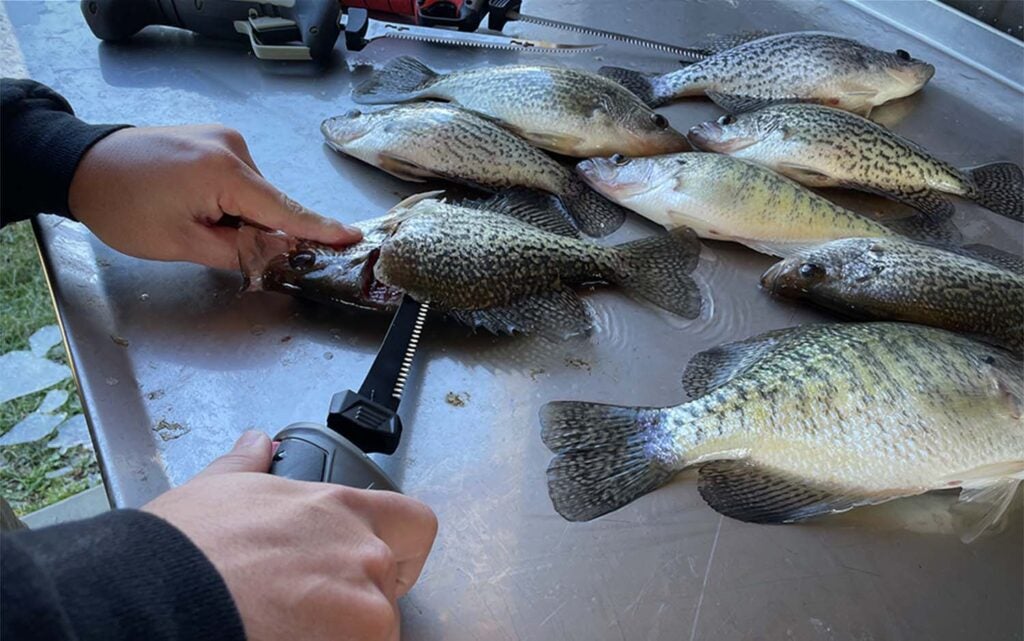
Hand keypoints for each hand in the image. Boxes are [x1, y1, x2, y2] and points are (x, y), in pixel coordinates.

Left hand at [68, 125, 361, 269]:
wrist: (79, 165)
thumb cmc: (122, 207)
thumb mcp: (181, 243)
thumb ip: (240, 250)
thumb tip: (281, 252)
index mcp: (225, 172)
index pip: (284, 209)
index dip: (319, 229)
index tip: (354, 238)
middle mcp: (233, 146)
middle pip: (268, 203)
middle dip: (256, 230)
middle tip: (212, 243)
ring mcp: (224, 138)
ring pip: (253, 192)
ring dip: (238, 214)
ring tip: (191, 220)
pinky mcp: (213, 138)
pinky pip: (238, 178)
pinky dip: (228, 199)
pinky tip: (194, 204)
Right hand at [143, 432, 436, 640]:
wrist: (157, 604)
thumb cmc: (183, 553)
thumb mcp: (217, 490)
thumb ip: (250, 465)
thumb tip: (257, 444)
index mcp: (340, 507)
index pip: (413, 523)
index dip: (399, 548)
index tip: (375, 565)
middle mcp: (364, 552)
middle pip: (389, 584)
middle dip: (356, 598)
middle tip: (306, 608)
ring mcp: (365, 606)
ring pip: (375, 627)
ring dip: (342, 631)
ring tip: (288, 628)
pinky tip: (286, 640)